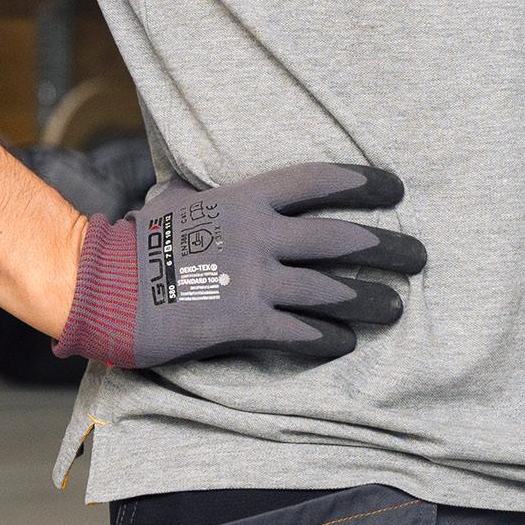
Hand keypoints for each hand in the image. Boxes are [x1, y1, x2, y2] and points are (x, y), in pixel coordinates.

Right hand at [53, 161, 423, 369]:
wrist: (104, 285)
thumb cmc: (137, 242)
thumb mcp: (176, 201)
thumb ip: (206, 195)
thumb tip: (201, 188)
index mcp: (245, 197)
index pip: (320, 181)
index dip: (364, 183)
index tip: (396, 188)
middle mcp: (258, 234)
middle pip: (342, 238)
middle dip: (388, 248)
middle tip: (419, 256)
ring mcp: (253, 279)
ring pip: (332, 290)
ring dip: (371, 299)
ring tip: (397, 307)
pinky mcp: (242, 322)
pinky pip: (300, 332)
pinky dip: (328, 338)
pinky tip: (345, 343)